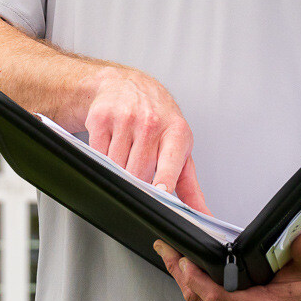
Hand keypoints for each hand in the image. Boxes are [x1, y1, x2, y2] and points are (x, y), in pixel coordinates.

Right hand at [83, 65, 208, 212]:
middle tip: (139, 176)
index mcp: (177, 133)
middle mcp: (152, 123)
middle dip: (137, 183)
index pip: (169, 164)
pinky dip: (102, 159)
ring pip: (116, 167)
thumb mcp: (179, 147)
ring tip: (126, 156)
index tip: (160, 193)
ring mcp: (125, 119)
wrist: (129, 86)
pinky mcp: (102, 118)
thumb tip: (202, 215)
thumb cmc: (158, 120)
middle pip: (138, 173)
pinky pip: (97, 155)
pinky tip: (112, 146)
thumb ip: (190, 186)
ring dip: (118, 171)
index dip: (164, 182)